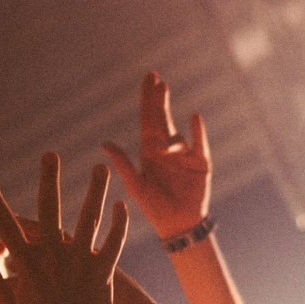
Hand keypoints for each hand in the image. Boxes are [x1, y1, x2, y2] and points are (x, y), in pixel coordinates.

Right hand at [0, 155, 128, 303]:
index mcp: (27, 267)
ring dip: (94, 192)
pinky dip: (119, 225)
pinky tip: (122, 205)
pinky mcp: (103, 275)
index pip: (6, 227)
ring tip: (101, 168)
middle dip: (48, 180)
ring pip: (88, 220)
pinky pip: (113, 244)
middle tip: (49, 154)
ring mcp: (79, 266)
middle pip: (49, 211)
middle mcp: (52, 260)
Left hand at [102, 72, 210, 240]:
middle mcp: (167, 148)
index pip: (147, 119)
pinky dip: (198, 131)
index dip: (147, 99)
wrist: (178, 224)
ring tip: (164, 90)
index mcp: (150, 150)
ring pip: (176, 128)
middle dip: (157, 98)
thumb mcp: (136, 186)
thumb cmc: (154, 207)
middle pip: (161, 118)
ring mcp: (185, 154)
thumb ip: (123, 165)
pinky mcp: (200, 163)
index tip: (148, 79)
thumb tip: (104, 144)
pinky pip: (199, 143)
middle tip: (155, 78)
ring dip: (169, 111)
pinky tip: (194, 117)